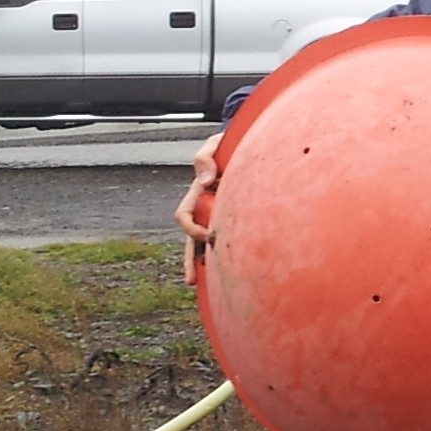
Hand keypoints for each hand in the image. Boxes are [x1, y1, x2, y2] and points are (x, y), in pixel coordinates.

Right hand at [176, 134, 221, 283]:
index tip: (209, 234)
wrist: (246, 144)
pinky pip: (228, 241)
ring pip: (206, 245)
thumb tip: (204, 184)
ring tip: (207, 286)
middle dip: (190, 260)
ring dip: (206, 265)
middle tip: (190, 280)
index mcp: (196, 195)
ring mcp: (217, 215)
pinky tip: (233, 271)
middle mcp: (204, 209)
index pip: (184, 217)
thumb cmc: (226, 146)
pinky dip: (227, 256)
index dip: (192, 228)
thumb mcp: (213, 146)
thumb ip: (205, 160)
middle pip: (191, 240)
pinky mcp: (233, 219)